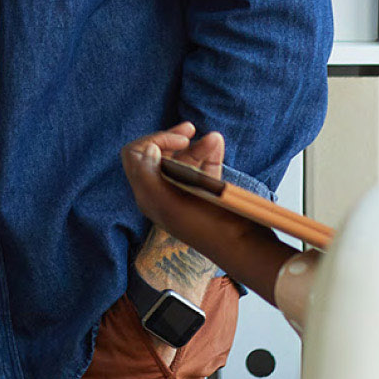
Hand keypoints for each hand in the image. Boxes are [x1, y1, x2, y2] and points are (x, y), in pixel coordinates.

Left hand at [120, 123, 223, 247]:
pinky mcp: (206, 193)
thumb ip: (149, 177)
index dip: (153, 142)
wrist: (243, 249)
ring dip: (198, 145)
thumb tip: (147, 150)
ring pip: (184, 158)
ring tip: (214, 138)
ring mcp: (185, 192)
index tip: (178, 142)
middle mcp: (163, 193)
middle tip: (189, 129)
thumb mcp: (172, 205)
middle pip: (157, 154)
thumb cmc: (207, 228)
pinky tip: (217, 143)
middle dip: (172, 137)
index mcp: (149, 196)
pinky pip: (203, 166)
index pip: (135, 156)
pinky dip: (210, 153)